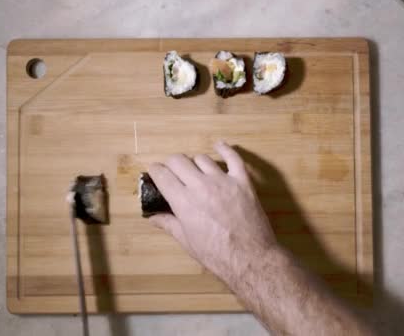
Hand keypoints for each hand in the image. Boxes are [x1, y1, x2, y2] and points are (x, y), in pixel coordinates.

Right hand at [147, 141, 277, 280]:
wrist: (250, 258)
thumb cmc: (216, 255)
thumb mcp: (187, 242)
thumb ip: (169, 224)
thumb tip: (153, 218)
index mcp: (183, 201)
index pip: (162, 175)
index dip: (155, 171)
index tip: (154, 171)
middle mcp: (200, 186)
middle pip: (179, 161)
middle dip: (171, 164)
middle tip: (172, 172)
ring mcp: (223, 181)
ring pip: (202, 158)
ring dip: (195, 162)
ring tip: (194, 170)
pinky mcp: (243, 182)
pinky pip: (233, 158)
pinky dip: (225, 149)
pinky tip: (219, 145)